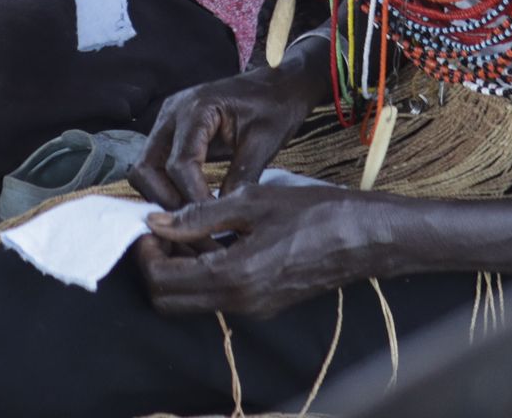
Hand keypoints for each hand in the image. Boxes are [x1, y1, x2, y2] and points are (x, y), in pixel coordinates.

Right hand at [131, 61, 324, 210]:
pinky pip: (154, 163)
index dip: (193, 197)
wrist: (277, 86)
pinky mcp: (169, 130)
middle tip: (196, 223)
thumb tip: (223, 214)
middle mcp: (171, 113)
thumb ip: (241, 176)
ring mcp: (166, 121)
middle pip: (147, 167)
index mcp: (196, 110)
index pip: (180, 164)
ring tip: (191, 216)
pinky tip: (188, 202)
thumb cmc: (274, 109)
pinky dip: (164, 186)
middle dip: (167, 200)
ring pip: (144, 168)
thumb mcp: (264, 143)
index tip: (214, 220)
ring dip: (161, 195)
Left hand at [135, 186, 392, 319]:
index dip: (144, 252)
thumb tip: (155, 222)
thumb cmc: (312, 212)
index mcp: (233, 277)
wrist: (366, 237)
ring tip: (184, 229)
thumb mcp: (250, 202)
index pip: (162, 281)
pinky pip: (215, 297)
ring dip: (177, 270)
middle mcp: (239, 303)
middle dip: (155, 266)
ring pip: (191, 302)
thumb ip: (198, 216)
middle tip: (160, 230)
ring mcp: (252, 308)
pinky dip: (200, 273)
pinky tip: (209, 239)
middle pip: (169, 301)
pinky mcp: (263, 304)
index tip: (147, 223)